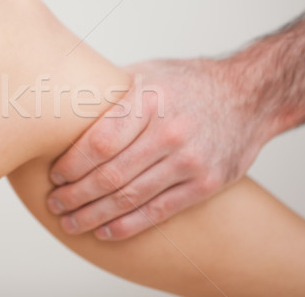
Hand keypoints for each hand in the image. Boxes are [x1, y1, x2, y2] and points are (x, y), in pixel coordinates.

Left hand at [47, 59, 268, 239]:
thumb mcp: (147, 73)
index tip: (54, 175)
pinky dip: (127, 225)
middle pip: (110, 175)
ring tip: (71, 221)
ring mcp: (191, 160)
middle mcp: (169, 132)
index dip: (72, 165)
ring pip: (130, 198)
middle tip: (55, 203)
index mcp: (149, 100)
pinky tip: (104, 230)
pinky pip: (158, 211)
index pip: (99, 142)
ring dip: (94, 215)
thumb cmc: (187, 83)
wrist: (250, 95)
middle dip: (76, 195)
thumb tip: (62, 102)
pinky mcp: (206, 183)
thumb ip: (110, 91)